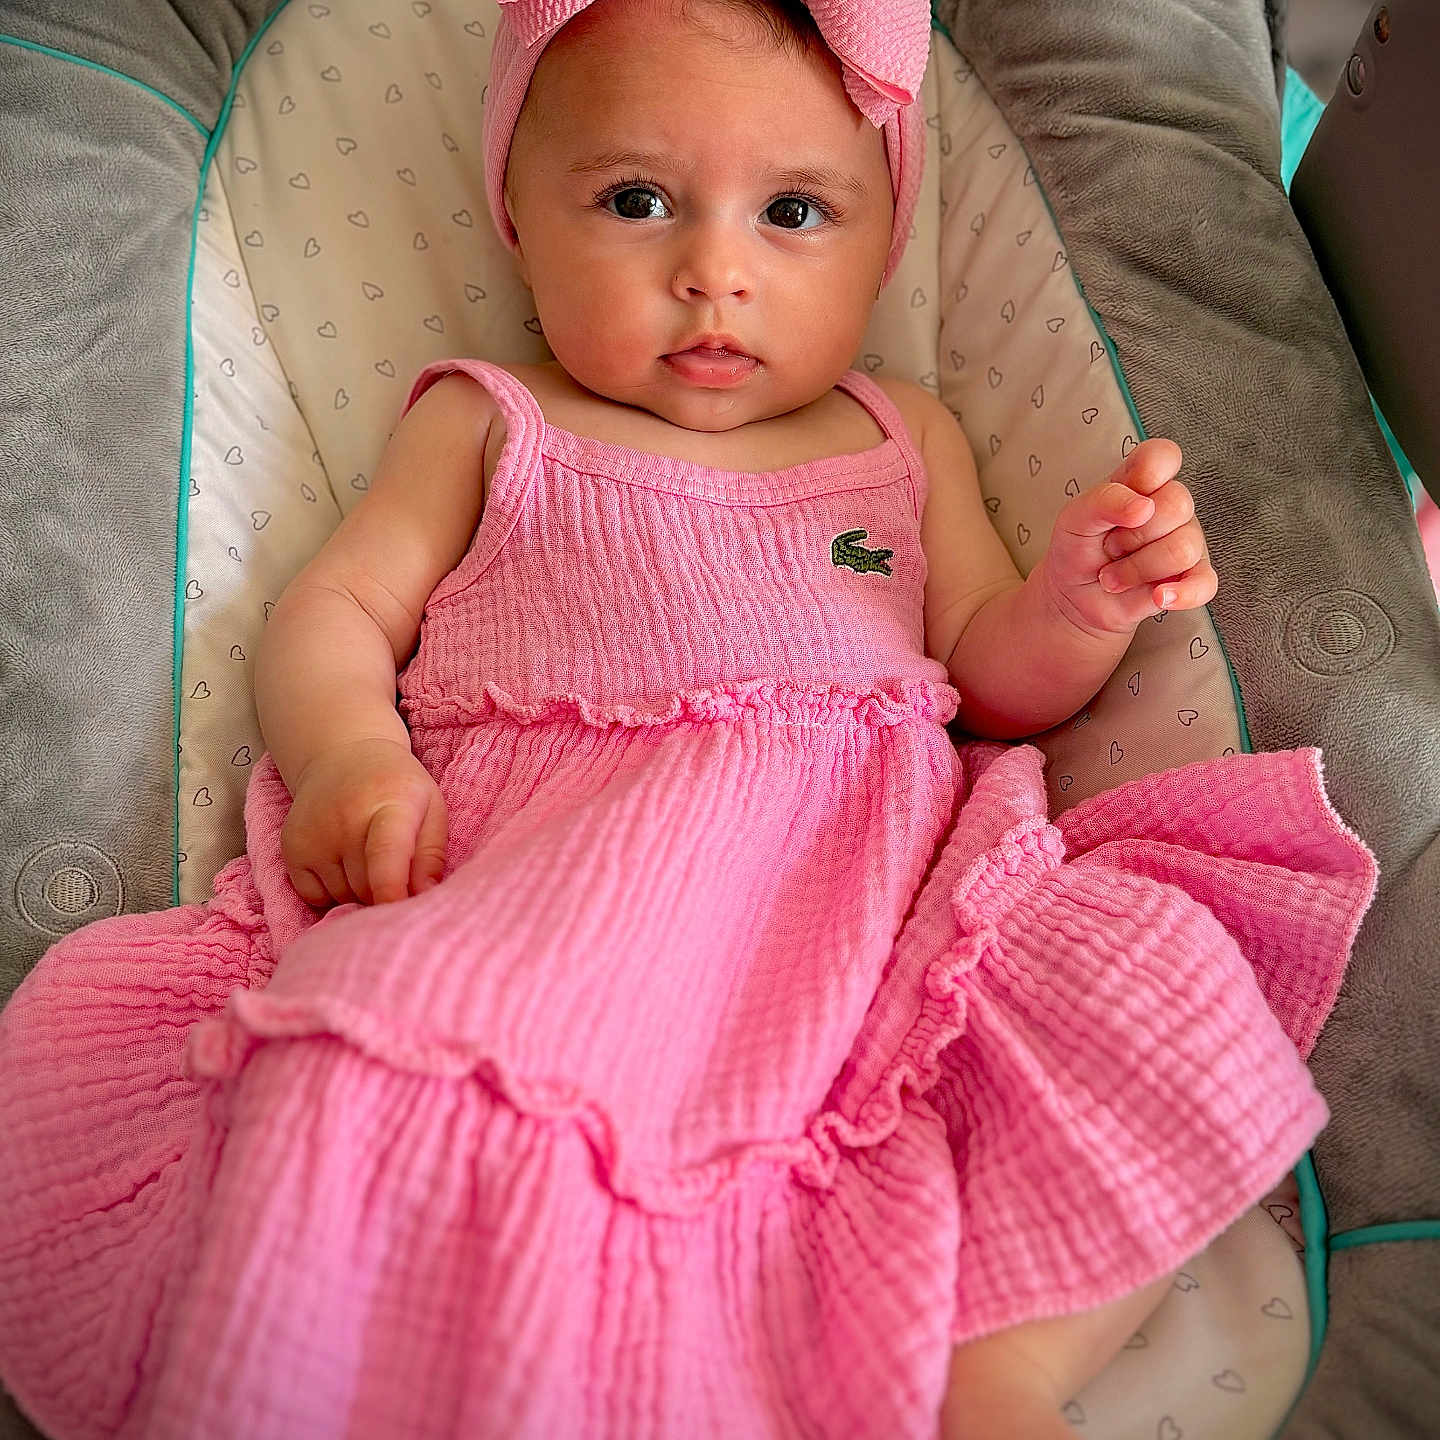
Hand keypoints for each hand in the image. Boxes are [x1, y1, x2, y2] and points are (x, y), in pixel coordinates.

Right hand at [280, 738, 447, 907]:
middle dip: (386, 893)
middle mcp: (345, 820)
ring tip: (369, 860)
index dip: (392, 890)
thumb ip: (431, 855)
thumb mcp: (431, 809)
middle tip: (397, 874)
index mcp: (390, 805)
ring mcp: (314, 836)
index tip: (398, 912)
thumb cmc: (397, 788)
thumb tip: (426, 896)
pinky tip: (343, 865)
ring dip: (360, 894)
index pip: (386, 854)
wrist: (343, 756)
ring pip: (342, 896)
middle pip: (367, 887)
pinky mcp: (291, 849)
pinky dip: (332, 893)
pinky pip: (314, 897)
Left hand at [1039, 438, 1216, 637]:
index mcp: (1142, 484)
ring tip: (1114, 576)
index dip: (1152, 470)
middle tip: (1110, 548)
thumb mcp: (1074, 520)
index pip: (1165, 456)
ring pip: (1182, 548)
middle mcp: (1171, 508)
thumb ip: (1103, 501)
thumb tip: (1143, 506)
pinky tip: (1158, 597)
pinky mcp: (1191, 579)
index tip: (1133, 491)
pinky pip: (1204, 584)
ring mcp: (1186, 542)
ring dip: (1136, 569)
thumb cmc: (1078, 550)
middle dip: (1132, 535)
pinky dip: (1181, 593)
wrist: (1074, 597)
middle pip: (1178, 504)